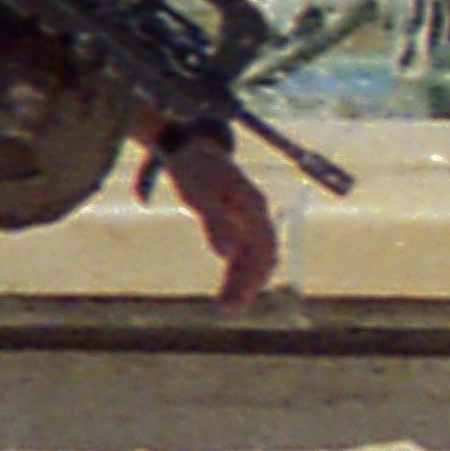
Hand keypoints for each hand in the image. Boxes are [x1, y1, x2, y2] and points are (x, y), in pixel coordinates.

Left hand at [169, 134, 287, 306]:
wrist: (186, 142)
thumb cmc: (192, 168)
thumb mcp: (200, 195)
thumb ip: (215, 223)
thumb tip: (227, 254)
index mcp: (252, 206)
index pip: (263, 250)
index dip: (251, 278)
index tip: (233, 301)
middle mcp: (255, 211)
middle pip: (262, 255)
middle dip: (248, 284)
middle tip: (227, 309)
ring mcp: (247, 213)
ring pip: (255, 253)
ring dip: (244, 279)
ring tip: (227, 305)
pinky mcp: (236, 215)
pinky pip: (246, 247)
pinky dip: (239, 267)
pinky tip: (228, 283)